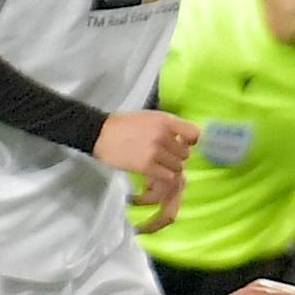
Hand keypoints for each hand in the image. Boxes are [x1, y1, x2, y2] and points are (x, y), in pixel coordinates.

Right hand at [96, 109, 198, 233]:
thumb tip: (187, 141)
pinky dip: (162, 176)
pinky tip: (152, 172)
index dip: (191, 141)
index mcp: (166, 121)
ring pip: (178, 166)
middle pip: (186, 154)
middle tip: (163, 156)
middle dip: (176, 156)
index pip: (195, 134)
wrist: (99, 133)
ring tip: (157, 164)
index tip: (182, 143)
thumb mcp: (151, 118)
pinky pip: (167, 176)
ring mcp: (155, 151)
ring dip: (169, 168)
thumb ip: (170, 127)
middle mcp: (163, 135)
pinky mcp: (146, 166)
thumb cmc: (126, 125)